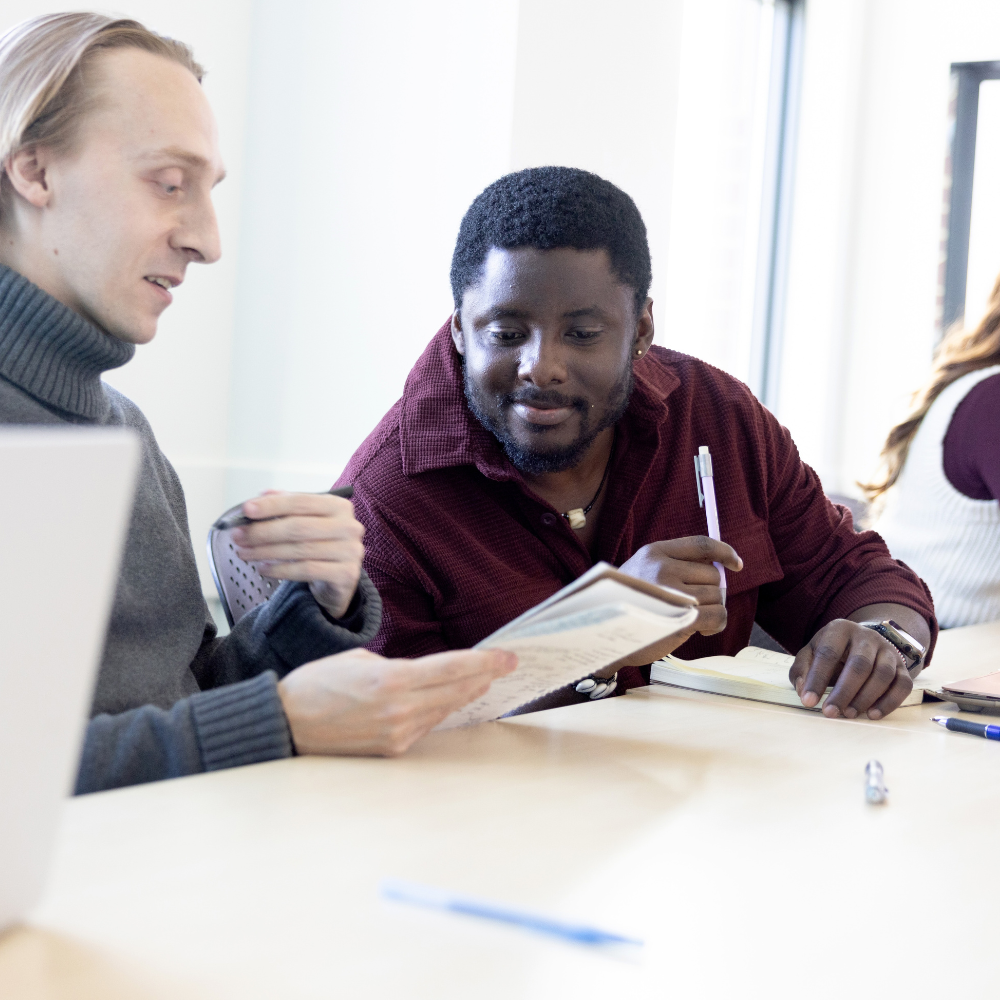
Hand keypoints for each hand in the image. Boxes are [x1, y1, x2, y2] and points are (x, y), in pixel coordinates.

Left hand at [231, 490, 363, 618]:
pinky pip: (305, 570)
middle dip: (263, 531)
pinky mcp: (346, 574)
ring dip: (265, 552)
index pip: (301, 501)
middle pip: (298, 527)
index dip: (272, 505)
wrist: (341, 578)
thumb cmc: (320, 544)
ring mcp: (351, 551)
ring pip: (299, 549)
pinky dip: (280, 569)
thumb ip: (288, 505)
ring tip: (244, 552)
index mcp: (339, 506)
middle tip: (239, 536)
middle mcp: (349, 526)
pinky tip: (263, 568)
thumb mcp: (307, 520)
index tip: (247, 510)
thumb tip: (262, 495)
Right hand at [277, 648, 517, 755]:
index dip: (484, 662)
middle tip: (506, 665)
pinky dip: (439, 710)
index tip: (508, 657)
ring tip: (481, 679)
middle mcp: (400, 708)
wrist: (287, 724)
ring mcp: (398, 732)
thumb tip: (425, 675)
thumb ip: (399, 667)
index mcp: (391, 679)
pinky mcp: (392, 749)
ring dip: (464, 693)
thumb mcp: (360, 659)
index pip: (452, 668)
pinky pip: (427, 725)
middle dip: (485, 676)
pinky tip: (448, 700)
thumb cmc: (317, 684)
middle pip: (456, 690)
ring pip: (445, 709)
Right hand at [611, 537, 743, 666]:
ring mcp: (671, 593)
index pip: (701, 544)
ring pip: (718, 596)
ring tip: (692, 616)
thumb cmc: (631, 603)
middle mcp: (662, 568)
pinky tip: (702, 628)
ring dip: (712, 608)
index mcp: (655, 552)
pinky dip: (717, 623)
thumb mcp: (644, 570)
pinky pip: (718, 615)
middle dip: (711, 590)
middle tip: (694, 603)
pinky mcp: (681, 618)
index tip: (736, 564)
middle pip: (713, 574)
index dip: (724, 552)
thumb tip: (718, 564)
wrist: (605, 633)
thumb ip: (674, 563)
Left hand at [790, 619, 911, 719]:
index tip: (809, 701)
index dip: (817, 679)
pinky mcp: (902, 666)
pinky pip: (902, 685)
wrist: (862, 641)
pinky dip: (889, 702)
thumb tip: (803, 690)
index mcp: (840, 629)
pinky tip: (872, 714)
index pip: (828, 653)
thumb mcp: (811, 652)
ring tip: (849, 714)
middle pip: (859, 665)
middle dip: (844, 692)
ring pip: (883, 674)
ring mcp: (887, 650)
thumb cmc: (832, 650)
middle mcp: (867, 637)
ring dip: (866, 698)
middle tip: (831, 712)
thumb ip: (802, 669)